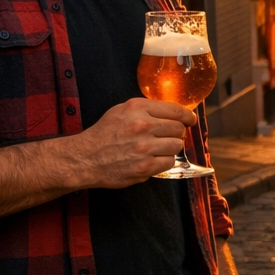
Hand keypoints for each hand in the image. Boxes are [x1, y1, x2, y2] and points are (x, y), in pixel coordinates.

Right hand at [66, 98, 194, 189]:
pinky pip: (169, 162)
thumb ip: (146, 109)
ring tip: (156, 149)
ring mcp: (144, 147)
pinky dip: (163, 162)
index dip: (187, 116)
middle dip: (176, 134)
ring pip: (177, 146)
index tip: (190, 120)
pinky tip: (151, 160)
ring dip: (170, 148)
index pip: (176, 110)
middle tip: (166, 138)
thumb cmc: (104, 134)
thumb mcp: (121, 111)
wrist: (84, 158)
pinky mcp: (144, 167)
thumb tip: (174, 113)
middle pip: (179, 129)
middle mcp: (142, 125)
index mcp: (138, 108)